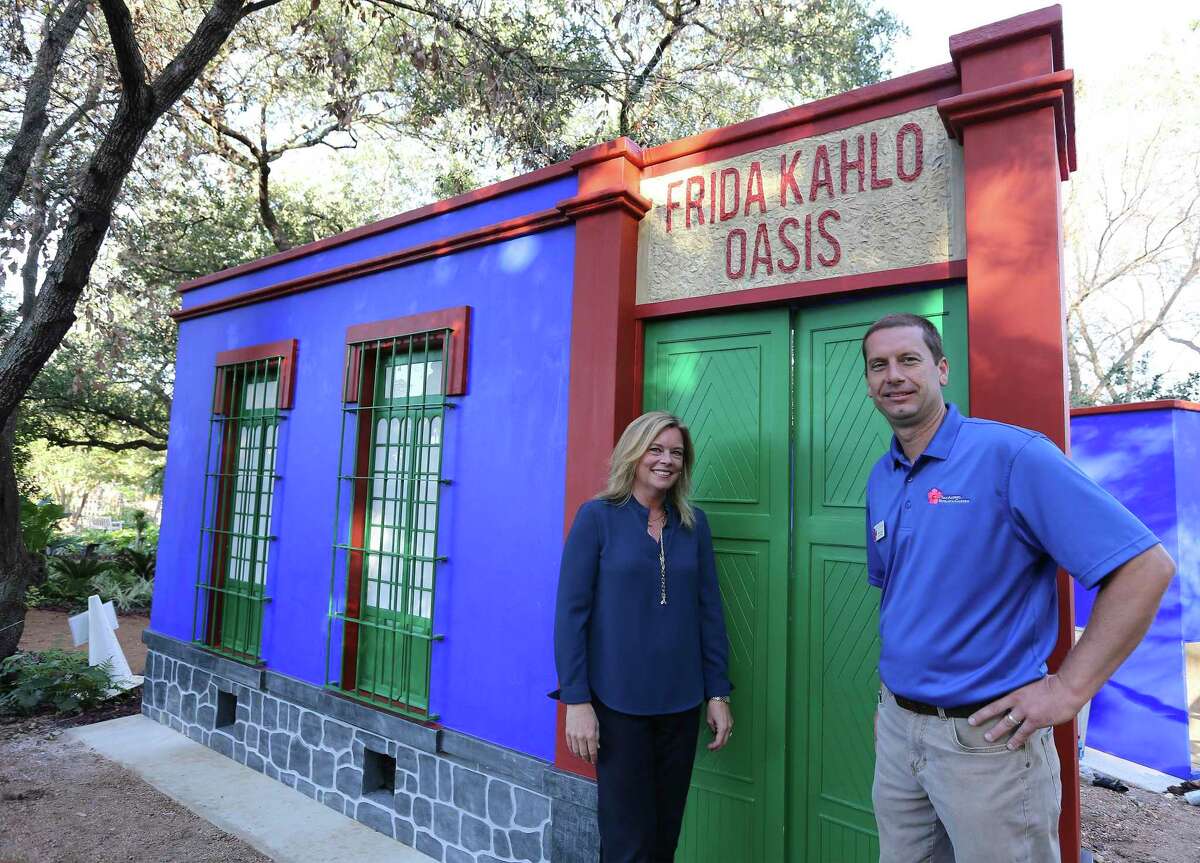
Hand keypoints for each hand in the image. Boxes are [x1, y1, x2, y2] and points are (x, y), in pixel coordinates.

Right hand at [565, 702, 598, 763]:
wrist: (578, 705)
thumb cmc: (588, 713)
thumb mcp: (596, 725)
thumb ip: (597, 737)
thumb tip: (597, 747)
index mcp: (590, 734)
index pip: (592, 751)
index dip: (594, 758)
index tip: (594, 761)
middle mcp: (581, 736)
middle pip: (584, 753)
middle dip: (587, 759)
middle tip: (589, 761)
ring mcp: (573, 735)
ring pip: (576, 751)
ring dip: (580, 756)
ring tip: (583, 757)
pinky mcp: (568, 733)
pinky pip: (570, 746)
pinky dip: (573, 751)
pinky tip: (576, 752)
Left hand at [706, 700, 732, 750]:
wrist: (719, 698)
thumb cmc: (714, 707)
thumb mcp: (709, 720)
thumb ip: (713, 728)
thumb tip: (715, 732)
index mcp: (723, 727)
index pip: (719, 741)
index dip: (714, 746)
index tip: (709, 747)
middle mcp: (728, 727)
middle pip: (724, 741)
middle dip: (718, 746)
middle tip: (712, 748)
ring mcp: (730, 724)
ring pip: (727, 737)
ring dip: (721, 741)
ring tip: (714, 743)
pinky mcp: (731, 722)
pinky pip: (728, 732)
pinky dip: (723, 736)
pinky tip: (718, 735)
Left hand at [968, 674, 1086, 749]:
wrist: (1066, 689)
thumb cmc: (1053, 683)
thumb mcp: (1032, 683)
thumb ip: (1024, 691)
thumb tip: (1019, 694)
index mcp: (1016, 693)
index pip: (995, 704)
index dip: (982, 713)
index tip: (972, 719)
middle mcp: (1019, 704)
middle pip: (998, 715)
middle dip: (987, 724)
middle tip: (976, 730)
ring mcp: (1028, 713)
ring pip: (1009, 725)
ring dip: (999, 733)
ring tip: (989, 740)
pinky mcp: (1038, 721)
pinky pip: (1025, 732)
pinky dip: (1018, 739)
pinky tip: (1013, 746)